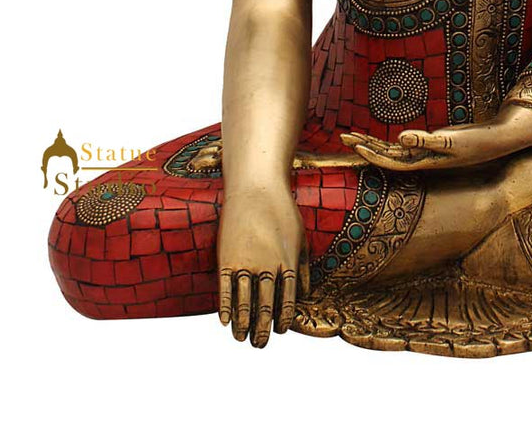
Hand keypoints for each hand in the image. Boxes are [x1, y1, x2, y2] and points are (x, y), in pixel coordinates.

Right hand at [216, 187, 308, 347]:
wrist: (256, 187)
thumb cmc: (281, 210)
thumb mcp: (300, 236)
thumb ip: (303, 266)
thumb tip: (307, 293)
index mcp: (287, 262)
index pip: (287, 301)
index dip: (284, 319)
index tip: (280, 330)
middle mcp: (268, 266)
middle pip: (264, 307)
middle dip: (262, 330)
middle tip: (260, 344)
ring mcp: (246, 263)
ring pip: (244, 303)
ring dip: (243, 325)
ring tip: (242, 339)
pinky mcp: (227, 258)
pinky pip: (226, 289)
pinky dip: (226, 308)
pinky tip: (225, 322)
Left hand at [340, 124, 508, 171]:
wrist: (495, 142)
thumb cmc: (475, 142)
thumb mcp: (451, 140)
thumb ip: (425, 141)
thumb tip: (399, 138)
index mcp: (423, 161)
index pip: (390, 160)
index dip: (372, 154)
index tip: (355, 146)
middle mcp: (420, 159)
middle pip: (386, 155)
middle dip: (365, 146)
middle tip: (343, 137)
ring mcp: (424, 153)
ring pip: (392, 150)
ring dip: (373, 144)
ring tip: (352, 136)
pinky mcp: (429, 145)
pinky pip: (402, 145)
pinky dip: (388, 142)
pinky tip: (379, 139)